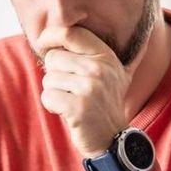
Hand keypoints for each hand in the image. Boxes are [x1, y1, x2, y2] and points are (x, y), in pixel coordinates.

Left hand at [38, 26, 131, 157]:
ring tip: (71, 101)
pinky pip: (48, 96)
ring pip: (49, 78)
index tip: (44, 45)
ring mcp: (90, 88)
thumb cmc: (105, 104)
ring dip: (54, 92)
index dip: (50, 36)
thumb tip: (126, 31)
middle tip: (68, 88)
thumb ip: (112, 52)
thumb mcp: (118, 74)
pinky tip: (66, 112)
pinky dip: (52, 106)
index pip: (70, 33)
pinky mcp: (79, 107)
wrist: (113, 139)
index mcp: (106, 56)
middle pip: (54, 57)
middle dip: (54, 74)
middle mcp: (100, 69)